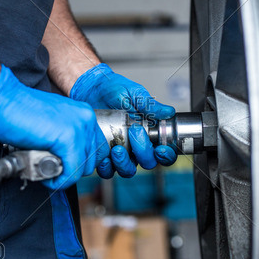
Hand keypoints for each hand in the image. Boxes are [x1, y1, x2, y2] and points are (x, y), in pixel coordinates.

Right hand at [0, 65, 108, 189]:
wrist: (0, 99)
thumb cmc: (18, 112)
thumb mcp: (52, 123)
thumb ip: (66, 138)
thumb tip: (72, 160)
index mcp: (84, 114)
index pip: (96, 149)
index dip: (79, 162)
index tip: (63, 166)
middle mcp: (86, 118)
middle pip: (91, 161)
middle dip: (71, 170)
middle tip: (50, 168)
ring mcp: (79, 128)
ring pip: (82, 168)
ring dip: (63, 175)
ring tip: (44, 168)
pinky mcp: (68, 139)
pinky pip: (71, 172)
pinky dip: (59, 180)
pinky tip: (45, 174)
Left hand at [70, 63, 176, 177]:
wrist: (90, 88)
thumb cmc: (114, 90)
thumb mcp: (135, 94)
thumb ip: (151, 105)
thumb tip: (168, 112)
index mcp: (149, 133)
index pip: (165, 152)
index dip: (166, 155)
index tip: (161, 148)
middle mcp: (136, 146)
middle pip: (148, 162)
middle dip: (143, 152)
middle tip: (134, 132)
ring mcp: (120, 152)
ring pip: (128, 170)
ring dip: (124, 163)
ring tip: (117, 148)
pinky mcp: (103, 154)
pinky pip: (107, 171)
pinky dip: (107, 167)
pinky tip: (104, 156)